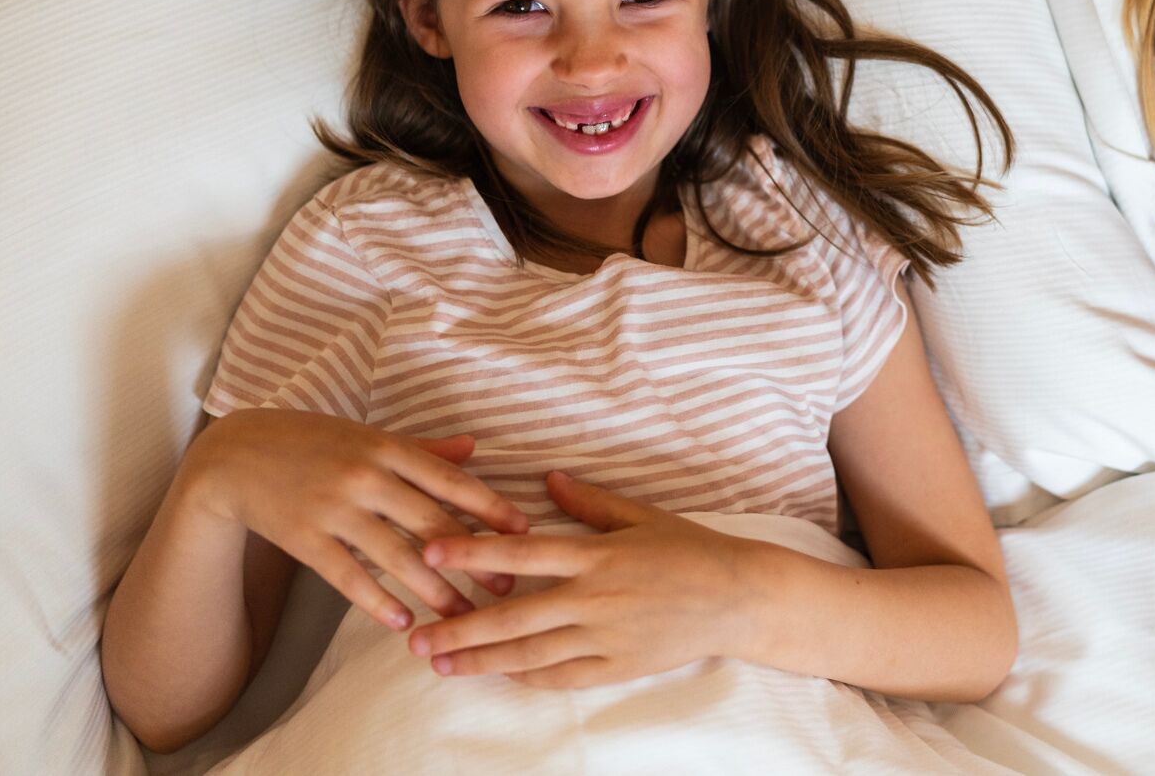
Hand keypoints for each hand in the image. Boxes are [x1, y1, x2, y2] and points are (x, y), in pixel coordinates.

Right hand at [184, 408, 527, 628]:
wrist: (235, 455)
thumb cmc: (312, 442)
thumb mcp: (368, 435)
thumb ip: (422, 447)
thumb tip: (474, 447)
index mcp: (386, 447)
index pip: (450, 479)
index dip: (489, 507)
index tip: (522, 532)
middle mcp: (365, 475)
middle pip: (430, 521)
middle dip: (471, 558)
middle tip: (504, 587)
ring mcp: (333, 507)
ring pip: (394, 555)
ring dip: (432, 590)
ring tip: (461, 617)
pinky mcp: (303, 537)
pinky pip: (347, 576)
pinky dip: (376, 601)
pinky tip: (401, 624)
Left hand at [405, 470, 756, 688]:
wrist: (738, 596)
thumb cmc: (689, 549)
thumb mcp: (641, 515)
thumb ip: (589, 502)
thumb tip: (548, 478)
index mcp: (596, 554)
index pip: (521, 554)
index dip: (472, 553)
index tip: (430, 552)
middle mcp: (594, 598)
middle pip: (512, 616)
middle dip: (459, 626)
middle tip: (416, 636)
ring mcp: (604, 636)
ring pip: (529, 653)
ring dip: (480, 659)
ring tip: (440, 663)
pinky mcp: (617, 666)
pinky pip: (561, 676)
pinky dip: (526, 677)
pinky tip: (497, 675)